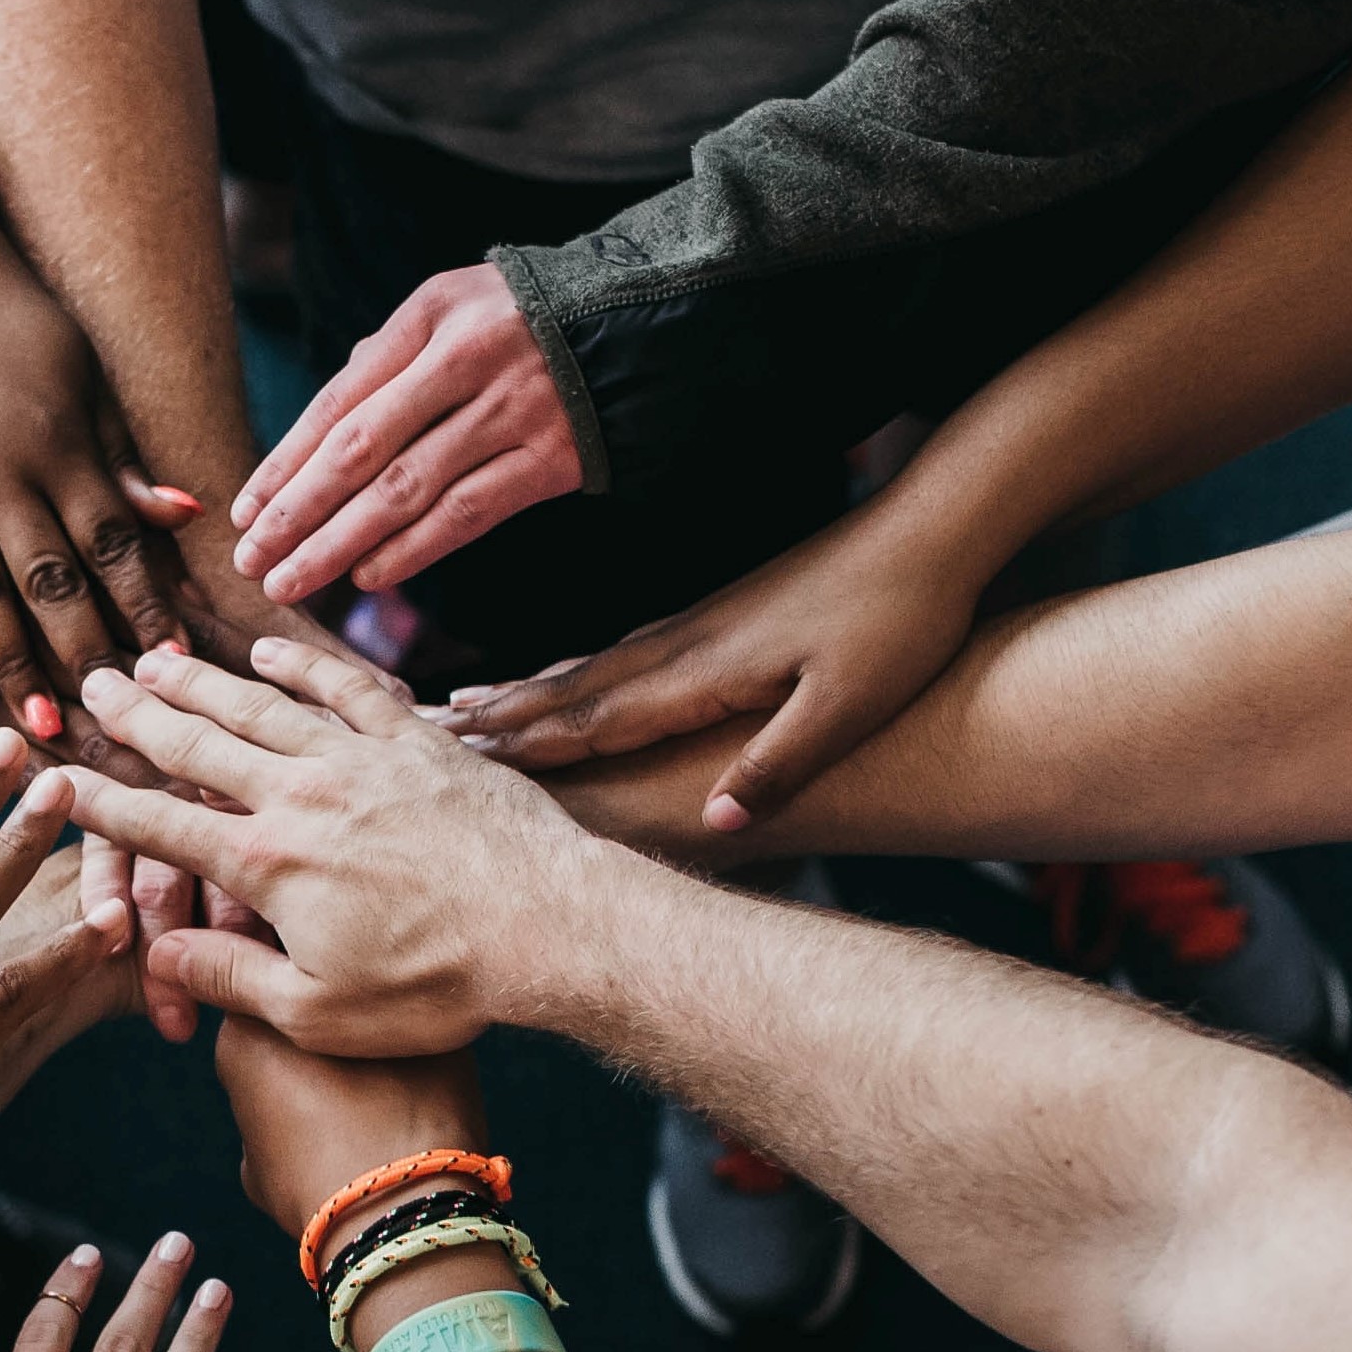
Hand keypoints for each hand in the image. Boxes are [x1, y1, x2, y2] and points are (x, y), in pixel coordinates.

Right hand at [0, 235, 202, 736]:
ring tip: (43, 728)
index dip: (146, 605)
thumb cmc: (16, 321)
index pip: (113, 540)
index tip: (176, 665)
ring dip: (13, 666)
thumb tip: (189, 515)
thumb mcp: (83, 374)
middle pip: (50, 580)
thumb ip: (122, 455)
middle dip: (89, 656)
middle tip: (122, 722)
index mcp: (58, 439)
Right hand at [62, 639, 601, 1054]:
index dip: (102, 801)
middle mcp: (303, 795)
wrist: (553, 928)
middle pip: (198, 743)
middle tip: (95, 683)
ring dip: (202, 679)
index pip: (160, 825)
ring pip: (261, 704)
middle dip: (138, 715)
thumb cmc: (440, 985)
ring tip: (158, 656)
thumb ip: (230, 978)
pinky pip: (348, 687)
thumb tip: (158, 955)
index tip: (60, 781)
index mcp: (267, 864)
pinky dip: (304, 665)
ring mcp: (362, 759)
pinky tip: (271, 651)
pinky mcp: (419, 744)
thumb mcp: (320, 1013)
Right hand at [214, 1019, 487, 1238]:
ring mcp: (380, 1010)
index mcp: (248, 1031)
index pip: (249, 1018)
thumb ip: (261, 1114)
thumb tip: (286, 1113)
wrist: (393, 1210)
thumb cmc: (312, 1194)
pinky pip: (418, 1041)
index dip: (269, 1052)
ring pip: (370, 1017)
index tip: (285, 1086)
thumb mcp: (254, 1161)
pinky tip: (419, 1106)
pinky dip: (417, 1063)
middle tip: (335, 1090)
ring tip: (380, 1102)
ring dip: (370, 1046)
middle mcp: (311, 1002)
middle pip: (310, 1006)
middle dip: (320, 1037)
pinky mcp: (435, 1030)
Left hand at [229, 263, 577, 603]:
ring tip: (292, 580)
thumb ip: (384, 365)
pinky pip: (469, 513)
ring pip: (408, 491)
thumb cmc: (518, 320)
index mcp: (429, 317)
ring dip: (341, 544)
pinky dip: (413, 548)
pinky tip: (368, 576)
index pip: (340, 402)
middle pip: (362, 450)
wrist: (641, 319)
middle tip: (251, 559)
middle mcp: (466, 361)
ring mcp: (511, 412)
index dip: (287, 463)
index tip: (245, 510)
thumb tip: (314, 442)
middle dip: (298, 512)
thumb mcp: (449, 310)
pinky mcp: (551, 459)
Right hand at [436, 502, 991, 828]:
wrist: (935, 532)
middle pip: (570, 688)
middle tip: (417, 736)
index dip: (527, 747)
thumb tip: (717, 820)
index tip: (456, 764)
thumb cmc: (902, 621)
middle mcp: (686, 643)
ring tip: (462, 707)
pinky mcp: (721, 617)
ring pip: (587, 667)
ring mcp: (699, 626)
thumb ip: (778, 764)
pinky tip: (565, 679)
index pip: (595, 716)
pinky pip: (620, 654)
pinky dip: (573, 673)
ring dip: (523, 692)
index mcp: (705, 669)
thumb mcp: (850, 705)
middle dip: (496, 719)